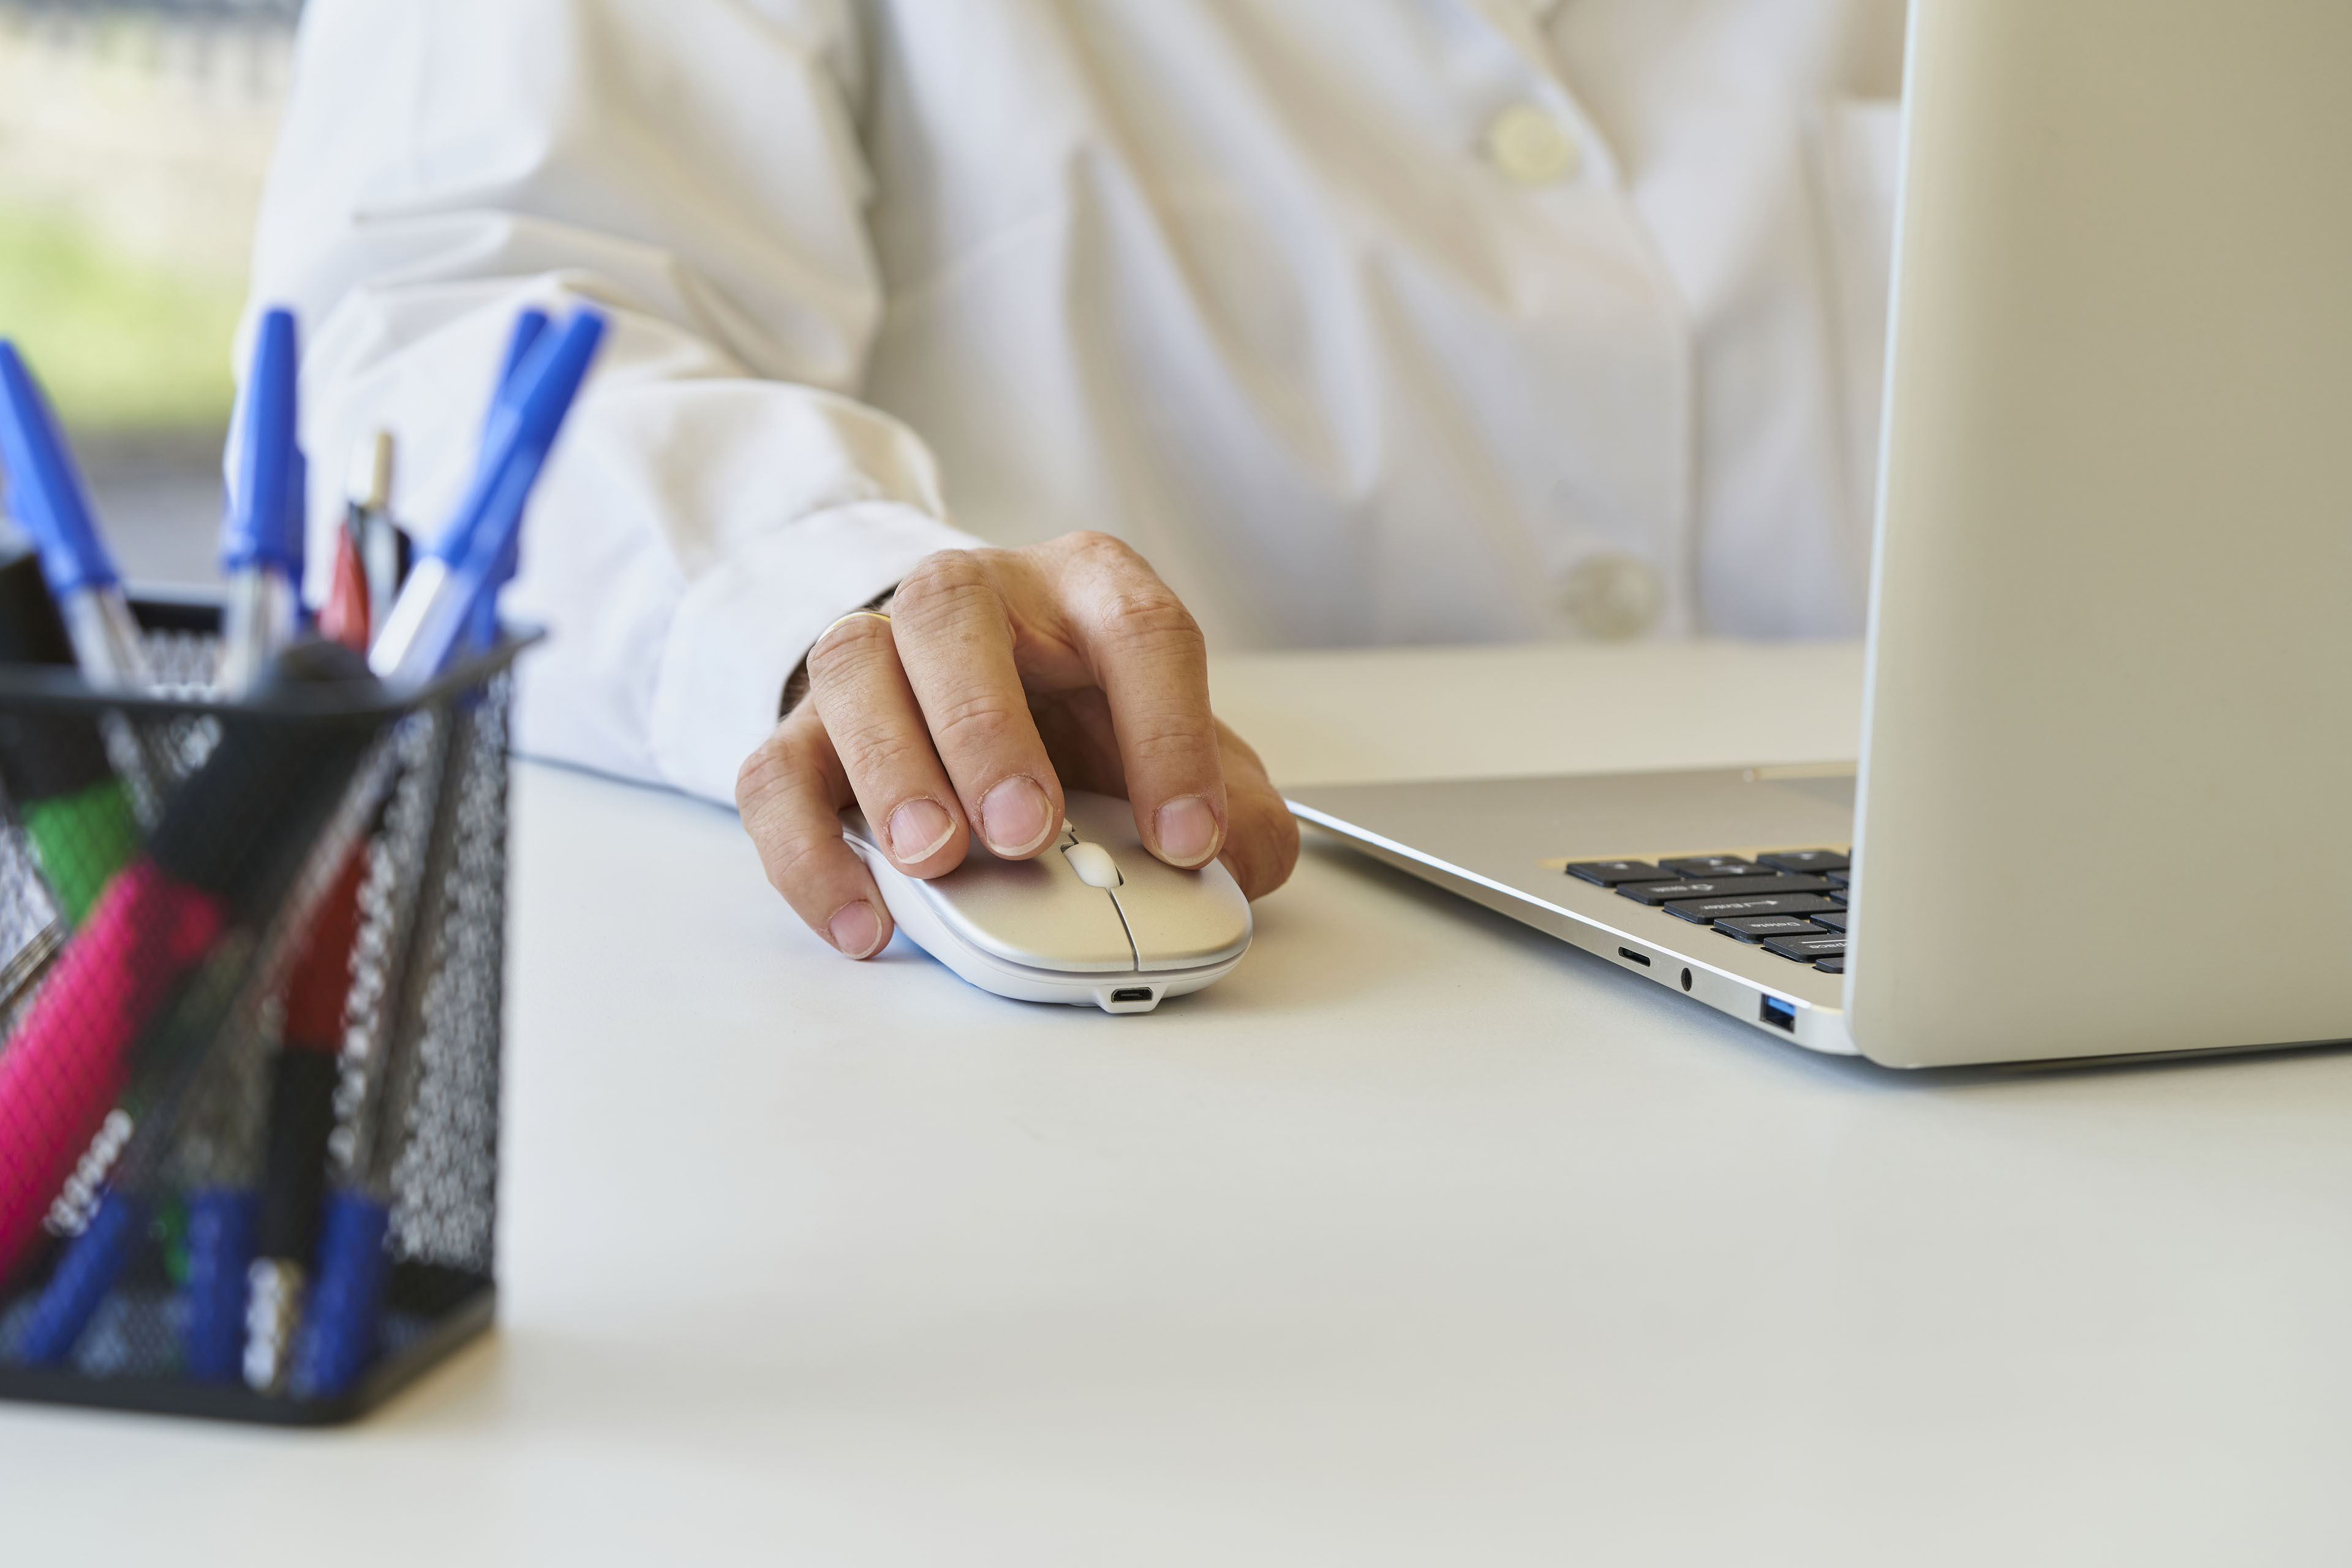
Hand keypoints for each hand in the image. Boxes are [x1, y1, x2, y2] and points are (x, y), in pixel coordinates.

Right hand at [735, 532, 1299, 957]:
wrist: (975, 703)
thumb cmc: (1087, 727)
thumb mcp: (1183, 763)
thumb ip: (1238, 816)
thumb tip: (1231, 867)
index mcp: (1085, 591)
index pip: (1136, 629)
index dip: (1168, 733)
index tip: (1187, 839)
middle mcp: (972, 600)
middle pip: (955, 613)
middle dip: (987, 724)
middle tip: (1025, 831)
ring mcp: (876, 656)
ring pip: (854, 669)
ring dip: (891, 768)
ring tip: (937, 861)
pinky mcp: (805, 730)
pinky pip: (779, 774)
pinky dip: (811, 853)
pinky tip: (865, 920)